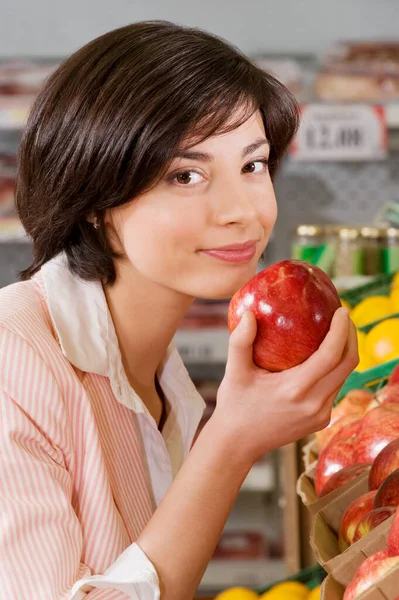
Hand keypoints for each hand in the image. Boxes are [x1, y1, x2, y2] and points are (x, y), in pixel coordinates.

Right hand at [214, 307, 357, 463]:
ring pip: (344, 377)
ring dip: (344, 352)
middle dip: (350, 336)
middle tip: (342, 315)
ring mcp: (320, 415)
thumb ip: (240, 342)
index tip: (341, 310)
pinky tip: (324, 355)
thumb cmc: (235, 405)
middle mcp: (314, 404)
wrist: (238, 443)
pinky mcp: (321, 420)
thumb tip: (250, 313)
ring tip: (335, 330)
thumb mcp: (234, 372)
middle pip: (347, 364)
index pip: (330, 355)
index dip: (341, 330)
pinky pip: (335, 388)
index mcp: (295, 390)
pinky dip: (334, 368)